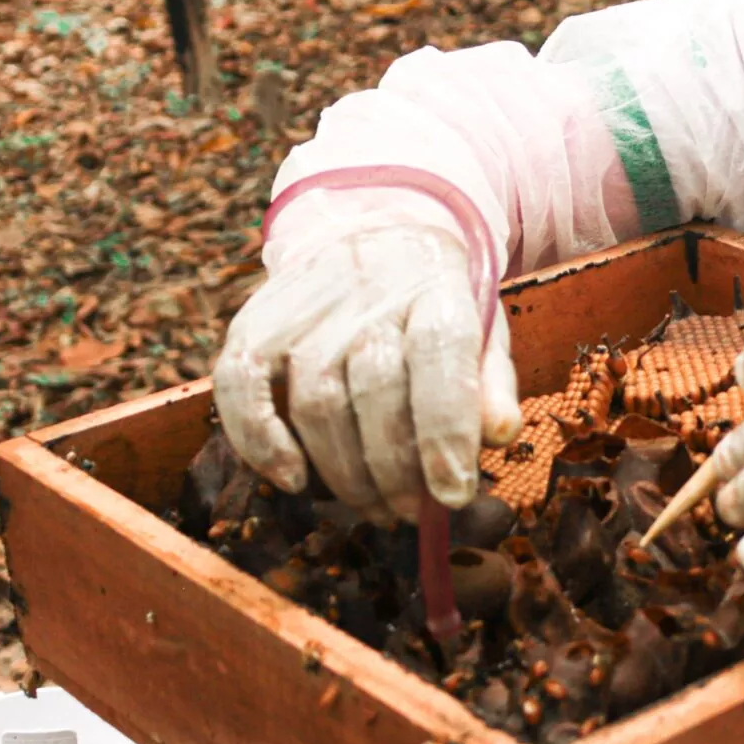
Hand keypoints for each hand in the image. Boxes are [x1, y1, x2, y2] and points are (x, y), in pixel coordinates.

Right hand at [214, 194, 520, 515]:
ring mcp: (308, 305)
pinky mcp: (257, 321)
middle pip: (375, 387)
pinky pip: (241, 386)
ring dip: (344, 472)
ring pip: (316, 399)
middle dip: (395, 469)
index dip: (446, 431)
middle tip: (410, 513)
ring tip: (373, 506)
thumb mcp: (481, 329)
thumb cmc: (433, 303)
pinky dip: (259, 442)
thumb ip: (490, 383)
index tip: (454, 495)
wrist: (370, 230)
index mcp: (436, 286)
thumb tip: (502, 434)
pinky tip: (293, 480)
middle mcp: (369, 291)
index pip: (441, 354)